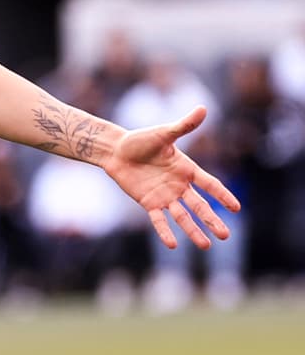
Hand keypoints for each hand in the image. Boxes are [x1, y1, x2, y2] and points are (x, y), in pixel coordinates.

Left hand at [102, 106, 239, 248]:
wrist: (116, 151)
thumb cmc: (141, 140)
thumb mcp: (163, 133)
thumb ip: (183, 126)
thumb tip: (203, 108)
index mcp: (186, 169)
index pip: (210, 184)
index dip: (222, 195)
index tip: (237, 208)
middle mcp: (179, 185)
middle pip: (199, 206)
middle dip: (212, 220)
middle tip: (226, 235)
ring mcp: (164, 196)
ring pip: (182, 216)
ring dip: (193, 231)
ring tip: (206, 245)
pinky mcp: (148, 202)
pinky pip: (158, 219)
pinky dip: (164, 231)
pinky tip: (171, 245)